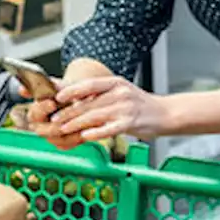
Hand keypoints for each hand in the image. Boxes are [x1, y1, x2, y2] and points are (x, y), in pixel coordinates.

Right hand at [18, 77, 83, 149]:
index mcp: (35, 114)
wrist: (76, 101)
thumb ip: (43, 86)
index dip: (42, 108)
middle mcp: (40, 128)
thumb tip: (21, 90)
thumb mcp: (56, 86)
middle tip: (66, 120)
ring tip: (79, 124)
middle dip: (54, 125)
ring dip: (68, 132)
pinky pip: (69, 144)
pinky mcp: (63, 144)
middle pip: (43, 131)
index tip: (52, 103)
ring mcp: (51, 138)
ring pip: (57, 139)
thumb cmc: (64, 92)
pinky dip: (77, 137)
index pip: (34, 113)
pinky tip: (86, 130)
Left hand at [50, 76, 171, 144]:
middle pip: (88, 102)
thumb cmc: (139, 105)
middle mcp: (120, 93)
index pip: (89, 84)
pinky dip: (95, 133)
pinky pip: (109, 129)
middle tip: (53, 118)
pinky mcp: (130, 123)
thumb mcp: (120, 92)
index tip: (57, 97)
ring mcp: (125, 108)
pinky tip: (85, 136)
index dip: (71, 90)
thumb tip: (75, 100)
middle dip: (68, 111)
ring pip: (95, 115)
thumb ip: (100, 96)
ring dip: (76, 123)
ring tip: (63, 129)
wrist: (165, 113)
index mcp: (115, 83)